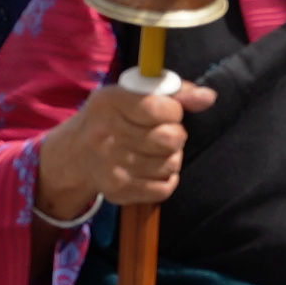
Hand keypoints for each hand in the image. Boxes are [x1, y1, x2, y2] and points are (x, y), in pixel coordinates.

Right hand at [32, 75, 213, 220]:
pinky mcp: (118, 191)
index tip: (167, 112)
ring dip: (172, 157)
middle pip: (169, 139)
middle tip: (165, 133)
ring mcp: (110, 166)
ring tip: (159, 151)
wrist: (76, 153)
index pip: (159, 108)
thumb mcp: (134, 94)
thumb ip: (175, 92)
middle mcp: (105, 135)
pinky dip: (168, 178)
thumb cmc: (113, 117)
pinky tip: (156, 169)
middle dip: (176, 135)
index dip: (174, 111)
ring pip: (170, 164)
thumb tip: (209, 97)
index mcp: (108, 103)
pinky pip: (164, 188)